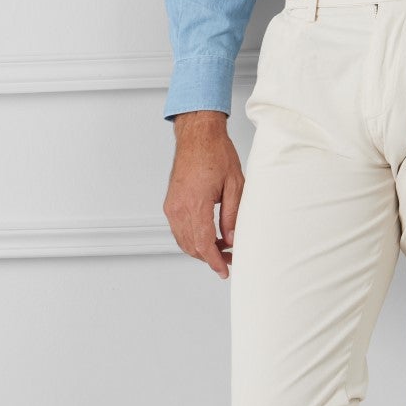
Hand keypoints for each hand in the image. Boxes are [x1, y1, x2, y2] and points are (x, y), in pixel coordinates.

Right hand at [164, 111, 241, 278]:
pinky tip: (208, 237)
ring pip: (183, 240)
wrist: (197, 135)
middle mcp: (178, 207)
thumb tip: (232, 240)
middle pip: (191, 246)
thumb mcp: (235, 185)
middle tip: (230, 259)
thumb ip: (233, 215)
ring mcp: (171, 206)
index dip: (215, 261)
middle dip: (210, 258)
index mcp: (195, 204)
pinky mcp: (170, 203)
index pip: (203, 244)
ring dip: (201, 249)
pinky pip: (179, 229)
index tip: (224, 271)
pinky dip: (192, 238)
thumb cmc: (216, 153)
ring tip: (222, 249)